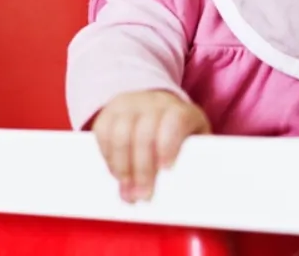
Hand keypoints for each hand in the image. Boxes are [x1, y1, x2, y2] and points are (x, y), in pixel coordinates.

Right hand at [91, 90, 210, 202]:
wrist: (156, 105)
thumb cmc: (179, 131)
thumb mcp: (194, 138)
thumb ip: (195, 156)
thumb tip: (195, 188)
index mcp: (180, 110)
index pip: (174, 121)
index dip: (169, 145)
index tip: (167, 169)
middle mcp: (154, 104)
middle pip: (144, 134)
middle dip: (142, 169)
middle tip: (143, 195)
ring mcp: (129, 106)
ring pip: (120, 135)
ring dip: (122, 167)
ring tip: (127, 191)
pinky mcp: (109, 113)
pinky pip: (102, 134)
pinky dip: (108, 157)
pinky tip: (116, 174)